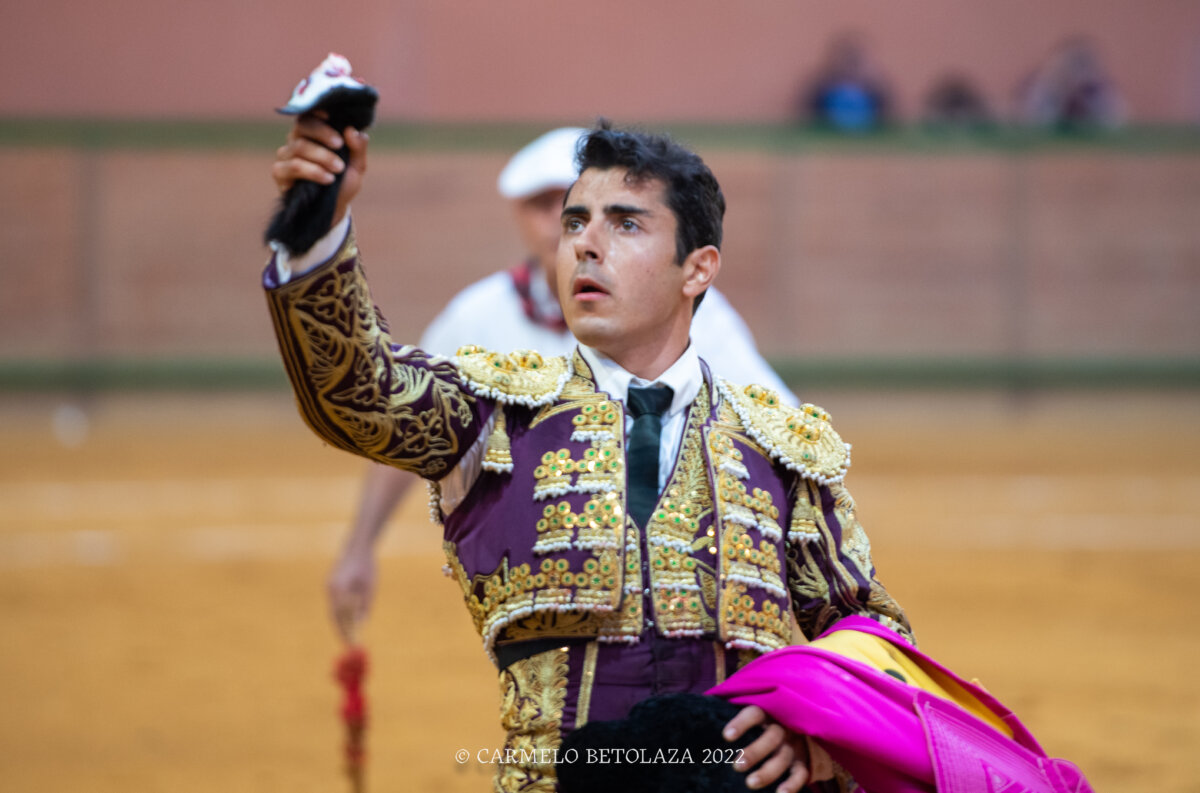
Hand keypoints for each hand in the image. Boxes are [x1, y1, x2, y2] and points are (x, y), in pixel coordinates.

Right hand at [271, 112, 368, 228]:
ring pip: (299, 146)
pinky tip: (327, 179)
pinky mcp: (280, 172)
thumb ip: (358, 147)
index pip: (309, 114)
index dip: (316, 112)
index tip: (329, 115)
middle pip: (303, 126)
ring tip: (338, 169)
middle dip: (324, 134)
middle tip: (339, 145)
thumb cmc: (343, 183)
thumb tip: (353, 129)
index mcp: (313, 133)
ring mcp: (285, 155)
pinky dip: (313, 171)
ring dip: (322, 156)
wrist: (334, 209)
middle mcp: (296, 140)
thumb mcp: (357, 166)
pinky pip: (294, 166)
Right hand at [327, 541, 377, 643]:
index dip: (346, 629)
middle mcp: (331, 588)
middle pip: (334, 615)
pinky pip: (334, 604)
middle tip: (348, 642)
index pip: (342, 615)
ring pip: (333, 610)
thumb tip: (362, 624)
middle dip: (341, 629)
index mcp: (340, 588)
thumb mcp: (370, 587)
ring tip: (347, 636)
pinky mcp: (329, 584)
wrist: (357, 547)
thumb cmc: (367, 566)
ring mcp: (328, 586)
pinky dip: (339, 614)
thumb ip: (365, 605)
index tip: (352, 641)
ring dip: (339, 623)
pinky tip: (346, 622)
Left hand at [724, 705, 832, 791]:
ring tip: (750, 783)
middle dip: (755, 751)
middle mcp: (782, 726)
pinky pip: (801, 773)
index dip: (741, 723)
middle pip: (771, 737)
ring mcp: (794, 744)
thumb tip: (690, 711)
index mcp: (768, 711)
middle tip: (737, 766)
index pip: (755, 713)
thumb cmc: (760, 720)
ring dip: (768, 771)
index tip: (726, 737)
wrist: (797, 722)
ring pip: (783, 757)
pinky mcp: (803, 760)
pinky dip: (792, 785)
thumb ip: (725, 710)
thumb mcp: (749, 710)